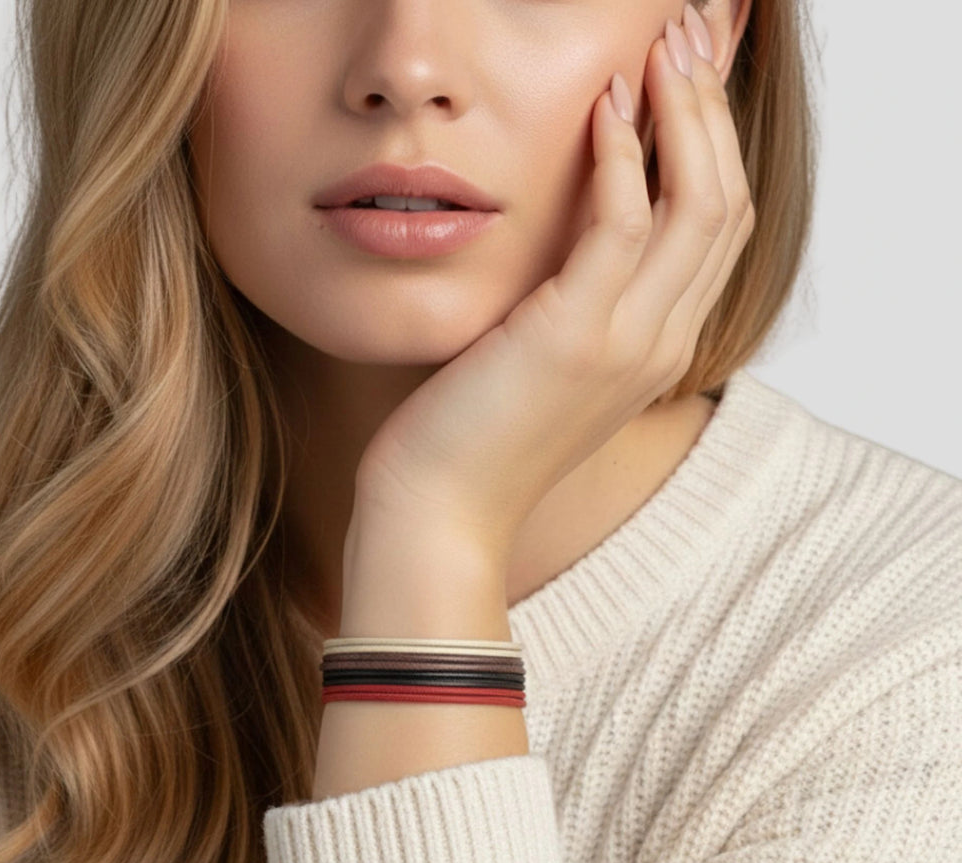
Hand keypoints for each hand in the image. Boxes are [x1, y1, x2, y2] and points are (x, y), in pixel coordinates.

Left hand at [352, 13, 755, 563]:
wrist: (439, 511)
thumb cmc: (474, 436)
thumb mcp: (542, 362)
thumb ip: (577, 303)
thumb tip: (571, 235)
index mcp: (660, 349)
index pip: (719, 229)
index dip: (715, 145)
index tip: (689, 78)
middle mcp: (663, 344)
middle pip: (727, 203)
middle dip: (715, 109)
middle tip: (691, 35)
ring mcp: (629, 344)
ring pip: (700, 204)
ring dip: (687, 113)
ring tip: (662, 46)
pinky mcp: (577, 337)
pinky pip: (623, 223)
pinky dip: (622, 156)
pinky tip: (602, 106)